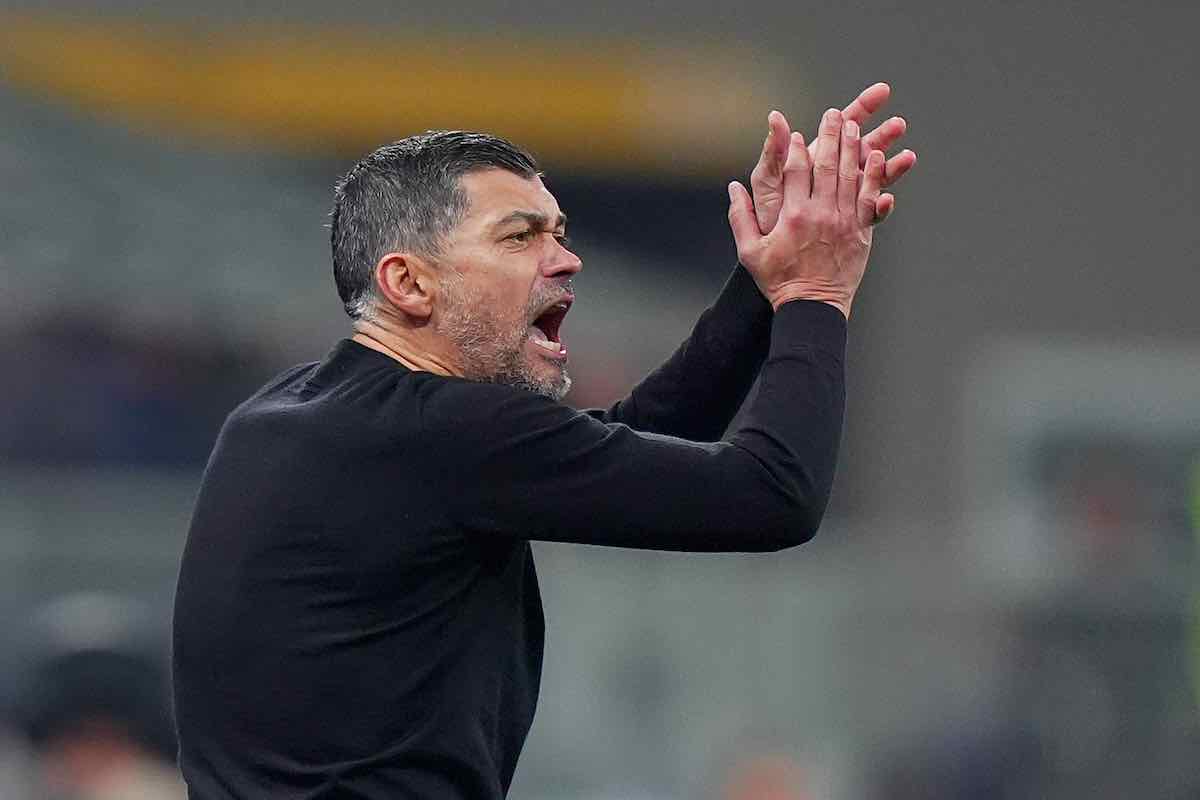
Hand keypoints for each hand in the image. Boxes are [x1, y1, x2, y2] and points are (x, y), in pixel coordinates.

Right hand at [728, 108, 884, 318]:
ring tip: (854, 127)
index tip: (797, 131)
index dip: (796, 148)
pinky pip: (870, 198)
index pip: (796, 171)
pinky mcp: (861, 233)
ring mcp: (844, 222)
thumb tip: (733, 187)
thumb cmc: (778, 281)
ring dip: (853, 148)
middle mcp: (821, 214)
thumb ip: (740, 217)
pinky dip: (874, 176)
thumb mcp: (750, 251)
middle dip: (830, 136)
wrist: (812, 308)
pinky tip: (876, 158)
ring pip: (852, 177)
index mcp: (792, 216)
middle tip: (833, 113)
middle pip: (828, 166)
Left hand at [750, 83, 915, 234]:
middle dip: (883, 134)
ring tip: (908, 158)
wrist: (778, 260)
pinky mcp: (852, 222)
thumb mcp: (767, 181)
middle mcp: (834, 176)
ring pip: (874, 178)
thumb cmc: (767, 218)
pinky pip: (871, 211)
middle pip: (863, 149)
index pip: (842, 127)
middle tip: (900, 124)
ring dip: (892, 167)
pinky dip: (881, 205)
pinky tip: (887, 199)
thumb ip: (774, 151)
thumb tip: (775, 118)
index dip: (862, 107)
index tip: (882, 91)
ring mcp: (846, 198)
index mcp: (817, 159)